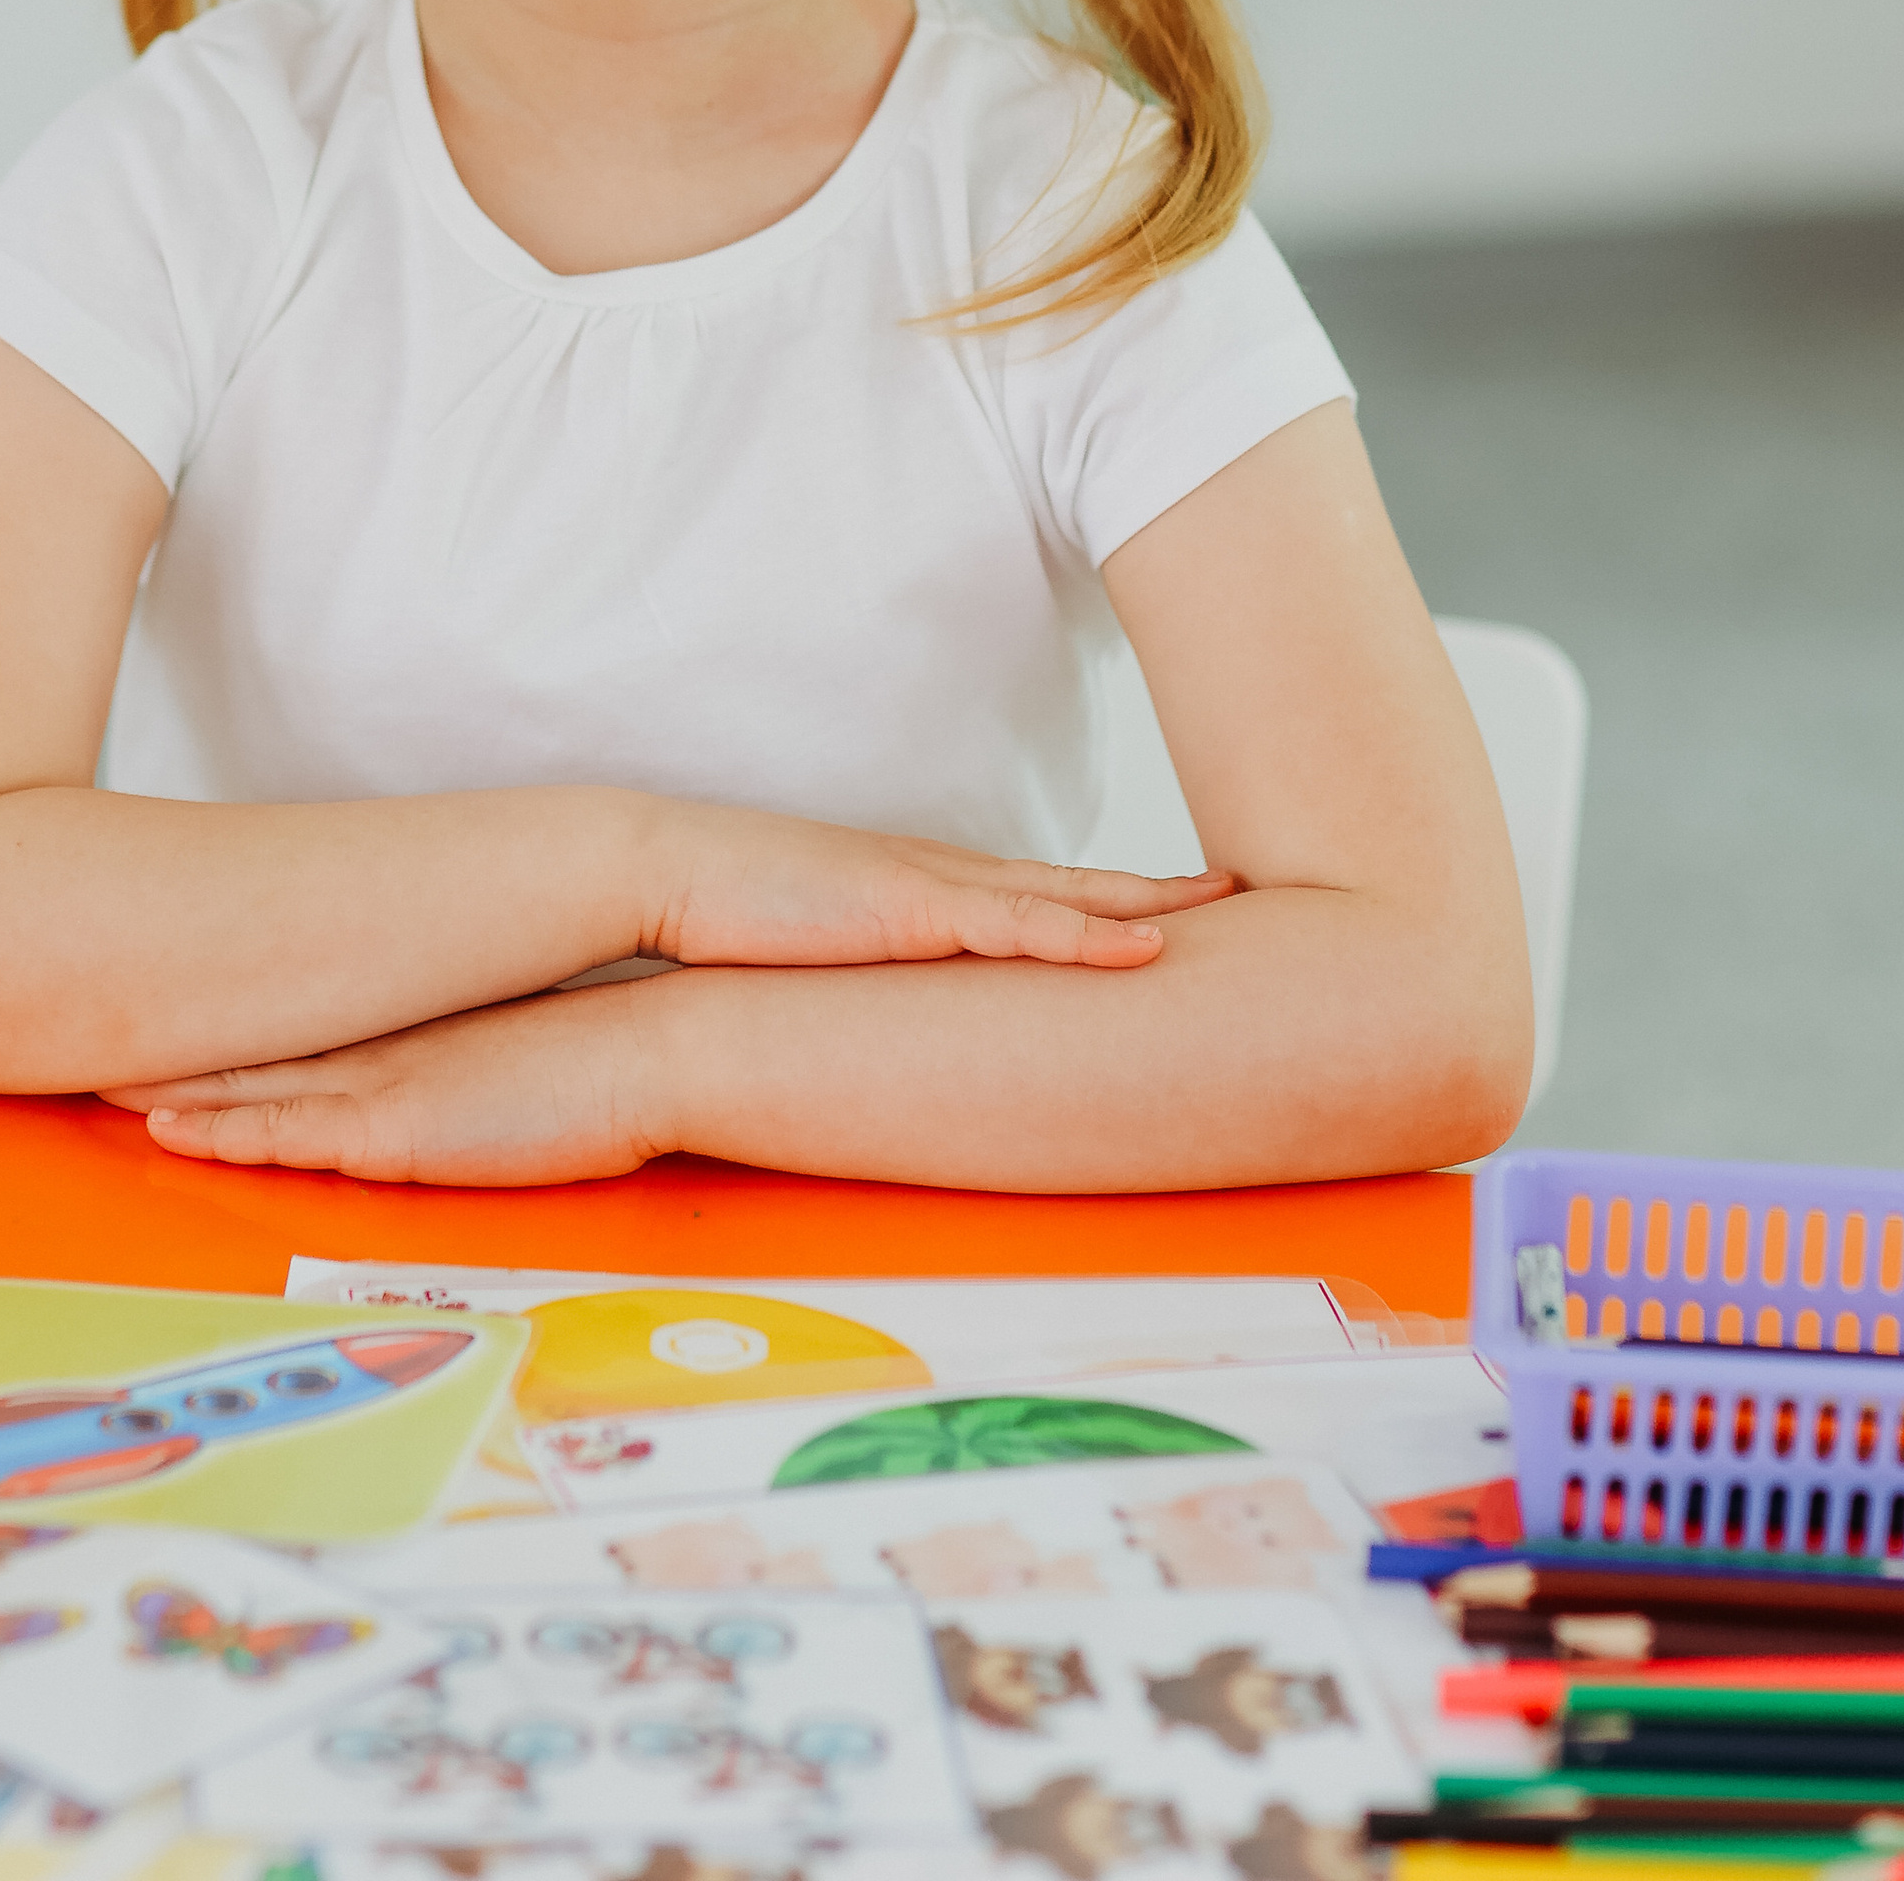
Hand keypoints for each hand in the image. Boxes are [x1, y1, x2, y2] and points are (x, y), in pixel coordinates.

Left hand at [102, 984, 662, 1186]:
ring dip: (178, 1089)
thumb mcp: (530, 1055)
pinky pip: (288, 1134)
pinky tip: (170, 1132)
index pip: (302, 1025)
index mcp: (416, 1025)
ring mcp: (387, 1083)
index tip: (167, 1014)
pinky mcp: (397, 1130)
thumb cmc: (612, 1059)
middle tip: (92, 1044)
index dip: (229, 1026)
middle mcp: (388, 1045)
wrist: (660, 1049)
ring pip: (253, 1085)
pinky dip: (224, 1132)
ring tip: (100, 1084)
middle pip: (257, 1045)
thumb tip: (475, 1077)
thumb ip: (483, 1063)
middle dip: (173, 1050)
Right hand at [637, 801, 1236, 973]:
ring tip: (1221, 905)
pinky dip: (1086, 934)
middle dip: (1159, 888)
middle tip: (1238, 888)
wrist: (665, 871)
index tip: (1172, 901)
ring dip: (1147, 902)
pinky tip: (1143, 947)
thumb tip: (886, 1032)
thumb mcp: (810, 955)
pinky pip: (1018, 926)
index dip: (1105, 899)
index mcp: (921, 889)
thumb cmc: (723, 916)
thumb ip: (858, 982)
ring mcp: (931, 888)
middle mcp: (940, 879)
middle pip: (1074, 883)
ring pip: (1065, 896)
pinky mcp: (910, 909)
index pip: (1035, 893)